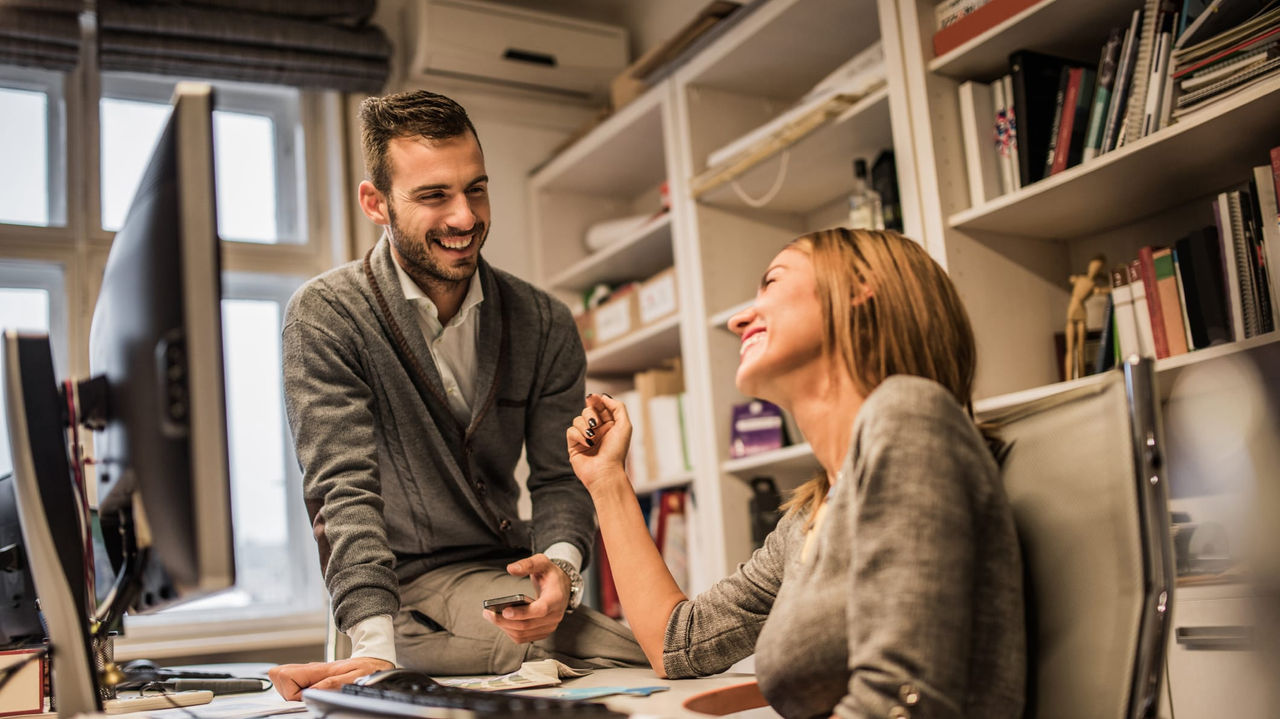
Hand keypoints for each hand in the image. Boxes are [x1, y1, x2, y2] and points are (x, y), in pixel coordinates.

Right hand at [267, 657, 392, 699]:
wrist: (375, 661)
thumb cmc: (366, 669)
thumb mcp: (353, 677)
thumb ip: (331, 684)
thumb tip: (311, 691)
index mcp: (317, 669)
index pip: (285, 676)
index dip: (292, 692)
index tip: (307, 696)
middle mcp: (310, 668)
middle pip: (279, 675)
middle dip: (287, 691)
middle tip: (306, 695)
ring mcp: (309, 672)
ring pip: (283, 679)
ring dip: (292, 691)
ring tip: (311, 693)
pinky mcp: (311, 676)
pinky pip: (293, 682)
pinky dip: (297, 690)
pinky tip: (311, 692)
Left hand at [483, 554, 567, 643]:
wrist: (561, 587)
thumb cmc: (550, 574)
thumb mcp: (542, 562)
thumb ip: (527, 564)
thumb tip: (511, 569)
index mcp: (556, 598)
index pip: (540, 610)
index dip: (522, 613)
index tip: (504, 611)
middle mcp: (555, 615)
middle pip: (527, 625)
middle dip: (505, 621)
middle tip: (487, 613)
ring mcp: (549, 626)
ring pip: (523, 633)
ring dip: (505, 627)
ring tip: (491, 616)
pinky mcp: (543, 632)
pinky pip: (524, 637)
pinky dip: (510, 631)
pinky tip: (501, 621)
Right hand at [566, 393, 631, 490]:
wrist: (605, 472)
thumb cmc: (616, 452)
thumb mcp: (624, 425)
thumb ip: (618, 407)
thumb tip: (604, 397)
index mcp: (609, 426)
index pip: (600, 407)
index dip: (596, 401)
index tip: (593, 397)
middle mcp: (597, 430)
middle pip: (587, 410)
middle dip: (590, 414)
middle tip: (595, 423)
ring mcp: (585, 437)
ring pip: (577, 419)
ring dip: (585, 425)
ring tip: (592, 437)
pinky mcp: (574, 445)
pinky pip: (570, 431)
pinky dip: (578, 435)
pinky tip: (586, 442)